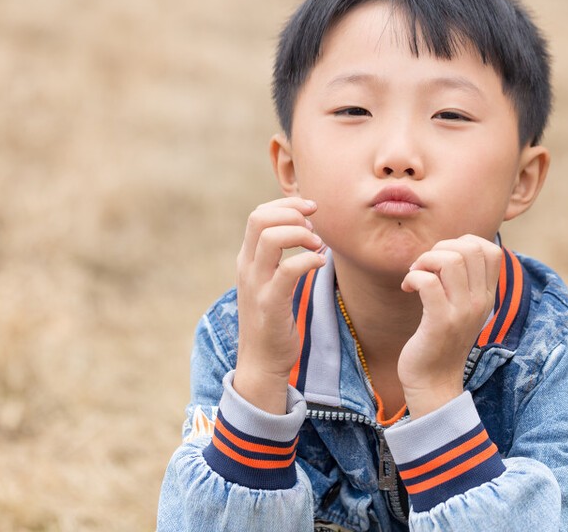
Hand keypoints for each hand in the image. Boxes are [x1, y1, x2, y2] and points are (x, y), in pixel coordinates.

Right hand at [232, 197, 326, 413]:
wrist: (261, 362)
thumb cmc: (272, 319)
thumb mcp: (270, 280)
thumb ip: (278, 255)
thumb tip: (305, 227)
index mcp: (247, 259)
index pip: (258, 214)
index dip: (286, 204)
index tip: (311, 209)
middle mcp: (247, 267)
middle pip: (259, 219)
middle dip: (292, 213)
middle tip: (314, 228)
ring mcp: (256, 285)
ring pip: (270, 238)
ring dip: (300, 234)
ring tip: (318, 245)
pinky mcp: (270, 304)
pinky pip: (288, 270)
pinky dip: (309, 259)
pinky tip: (320, 263)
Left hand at [397, 235, 501, 417]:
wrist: (434, 383)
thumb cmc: (441, 341)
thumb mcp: (462, 309)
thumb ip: (463, 282)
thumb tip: (451, 249)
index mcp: (487, 296)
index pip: (491, 250)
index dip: (463, 242)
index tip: (443, 259)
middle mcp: (480, 302)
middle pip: (470, 249)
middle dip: (441, 248)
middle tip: (425, 266)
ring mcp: (462, 313)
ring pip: (450, 261)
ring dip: (425, 260)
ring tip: (415, 275)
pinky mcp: (440, 323)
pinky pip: (428, 282)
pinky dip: (413, 277)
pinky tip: (407, 288)